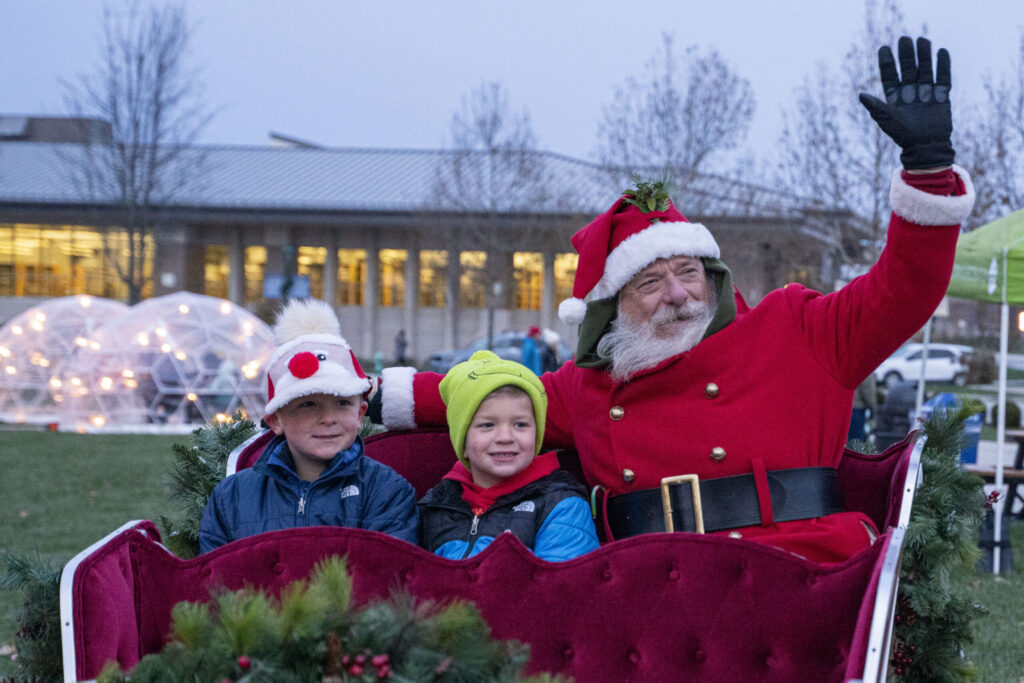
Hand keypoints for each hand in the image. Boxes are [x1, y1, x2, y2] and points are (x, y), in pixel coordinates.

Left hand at [858, 36, 954, 169]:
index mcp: (894, 98)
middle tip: (904, 39)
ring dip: (924, 55)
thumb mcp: (887, 119)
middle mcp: (910, 93)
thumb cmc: (903, 135)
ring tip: (922, 40)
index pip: (889, 76)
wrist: (925, 147)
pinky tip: (942, 52)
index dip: (887, 62)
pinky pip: (943, 78)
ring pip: (925, 70)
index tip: (884, 47)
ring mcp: (926, 93)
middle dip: (906, 54)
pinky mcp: (942, 97)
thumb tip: (860, 94)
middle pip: (908, 69)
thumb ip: (875, 106)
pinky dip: (943, 66)